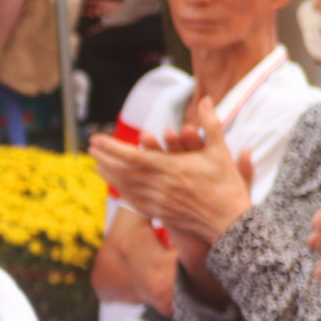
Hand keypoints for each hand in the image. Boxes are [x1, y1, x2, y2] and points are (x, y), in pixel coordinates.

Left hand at [87, 98, 255, 245]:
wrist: (229, 221)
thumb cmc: (226, 184)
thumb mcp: (221, 150)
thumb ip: (211, 122)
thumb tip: (205, 99)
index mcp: (170, 167)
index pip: (132, 156)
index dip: (111, 147)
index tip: (96, 139)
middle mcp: (159, 185)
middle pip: (123, 171)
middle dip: (105, 158)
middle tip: (91, 148)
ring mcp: (158, 201)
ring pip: (126, 187)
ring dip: (110, 175)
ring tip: (98, 165)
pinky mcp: (161, 213)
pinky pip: (135, 202)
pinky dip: (123, 192)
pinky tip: (117, 187)